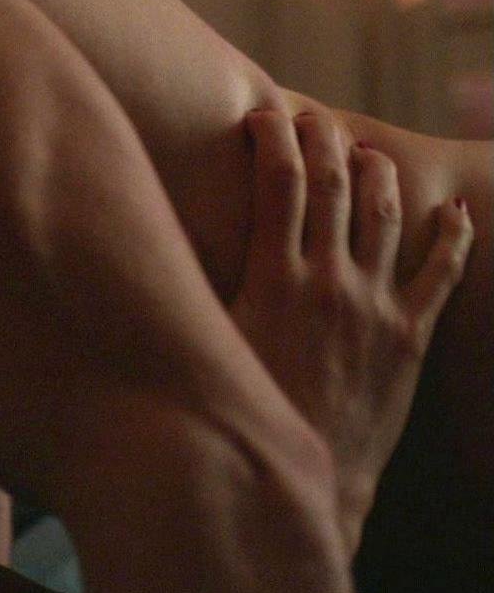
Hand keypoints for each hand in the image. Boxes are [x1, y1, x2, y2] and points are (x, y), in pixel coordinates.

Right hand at [227, 109, 473, 554]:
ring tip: (368, 153)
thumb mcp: (205, 344)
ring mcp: (375, 307)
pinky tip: (450, 212)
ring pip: (388, 217)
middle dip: (324, 140)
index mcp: (274, 279)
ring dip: (379, 174)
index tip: (263, 114)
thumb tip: (142, 246)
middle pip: (336, 185)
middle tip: (312, 119)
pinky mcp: (410, 337)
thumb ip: (191, 289)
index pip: (279, 182)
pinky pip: (441, 275)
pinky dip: (450, 238)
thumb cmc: (238, 411)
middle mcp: (329, 282)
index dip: (273, 138)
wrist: (306, 478)